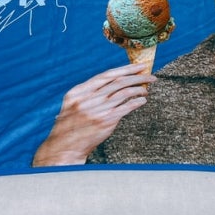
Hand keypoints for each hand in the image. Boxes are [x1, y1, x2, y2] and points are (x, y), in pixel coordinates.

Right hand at [31, 63, 155, 165]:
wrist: (65, 148)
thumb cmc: (71, 125)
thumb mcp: (73, 104)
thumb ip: (89, 92)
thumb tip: (114, 81)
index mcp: (78, 92)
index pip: (106, 75)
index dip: (124, 69)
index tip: (138, 66)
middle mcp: (88, 99)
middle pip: (118, 82)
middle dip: (136, 76)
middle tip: (149, 75)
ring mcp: (97, 110)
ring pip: (124, 93)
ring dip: (139, 89)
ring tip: (146, 88)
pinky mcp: (106, 121)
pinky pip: (126, 108)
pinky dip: (136, 102)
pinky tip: (142, 100)